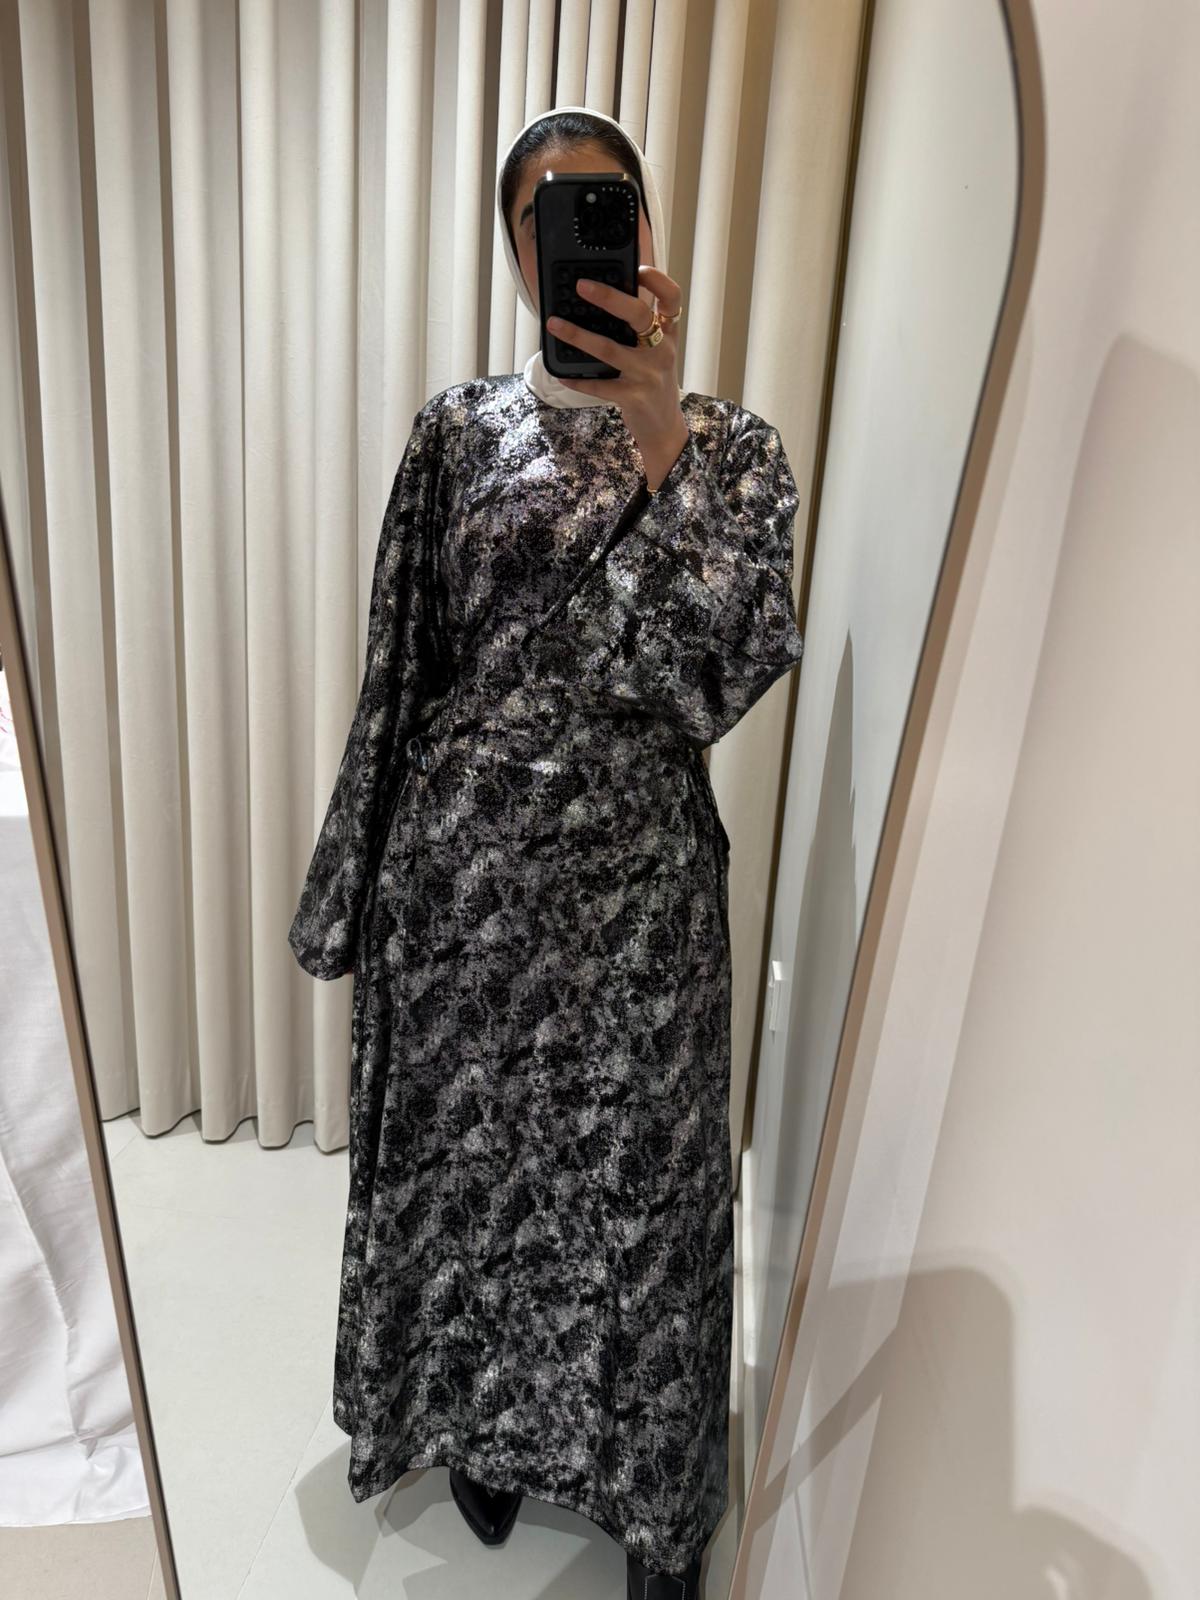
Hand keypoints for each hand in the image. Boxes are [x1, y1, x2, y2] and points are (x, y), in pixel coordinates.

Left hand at [545, 265, 689, 490]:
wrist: (664, 429)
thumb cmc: (654, 385)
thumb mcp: (657, 354)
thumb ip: (642, 331)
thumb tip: (604, 303)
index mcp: (668, 335)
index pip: (672, 299)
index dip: (658, 280)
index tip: (639, 268)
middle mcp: (661, 351)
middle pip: (639, 314)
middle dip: (610, 297)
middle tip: (582, 286)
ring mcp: (648, 374)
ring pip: (610, 348)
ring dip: (578, 335)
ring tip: (555, 324)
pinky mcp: (633, 396)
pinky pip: (600, 384)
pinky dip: (579, 379)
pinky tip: (563, 374)